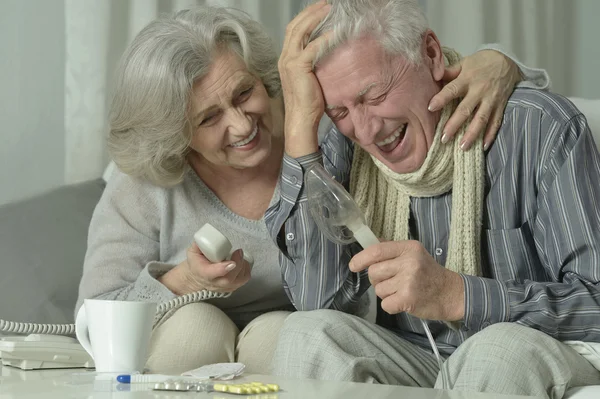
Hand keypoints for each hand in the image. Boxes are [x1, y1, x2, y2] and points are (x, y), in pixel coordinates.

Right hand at [159, 243, 250, 294]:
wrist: (197, 278)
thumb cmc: (196, 263)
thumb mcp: (193, 252)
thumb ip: (198, 244)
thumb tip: (206, 236)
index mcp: (203, 273)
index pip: (211, 273)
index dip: (222, 268)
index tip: (232, 262)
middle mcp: (214, 283)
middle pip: (229, 279)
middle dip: (238, 264)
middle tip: (239, 251)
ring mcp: (223, 287)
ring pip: (238, 281)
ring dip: (243, 267)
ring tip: (240, 255)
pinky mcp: (231, 288)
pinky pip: (243, 281)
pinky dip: (246, 271)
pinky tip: (243, 262)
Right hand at [278, 0, 331, 157]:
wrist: (300, 120)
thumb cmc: (308, 104)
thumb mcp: (310, 78)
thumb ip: (314, 64)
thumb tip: (328, 53)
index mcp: (286, 59)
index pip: (294, 31)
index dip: (306, 17)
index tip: (320, 9)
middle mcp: (285, 57)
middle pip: (295, 26)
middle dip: (311, 12)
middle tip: (326, 4)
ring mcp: (289, 62)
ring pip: (301, 31)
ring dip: (316, 18)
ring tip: (330, 10)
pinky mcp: (298, 68)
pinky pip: (313, 47)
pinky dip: (324, 37)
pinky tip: (336, 32)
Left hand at [349, 240, 464, 320]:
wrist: (451, 294)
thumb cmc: (429, 274)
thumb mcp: (414, 254)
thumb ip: (392, 250)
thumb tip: (368, 245)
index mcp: (409, 248)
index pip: (376, 251)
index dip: (361, 258)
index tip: (353, 265)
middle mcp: (409, 262)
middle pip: (374, 272)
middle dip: (376, 279)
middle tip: (391, 281)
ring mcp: (409, 281)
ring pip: (378, 289)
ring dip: (386, 293)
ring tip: (402, 291)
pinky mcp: (408, 299)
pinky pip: (385, 304)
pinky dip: (391, 305)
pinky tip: (404, 301)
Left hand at [428, 50, 520, 150]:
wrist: (508, 59)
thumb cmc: (482, 62)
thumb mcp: (465, 62)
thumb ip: (449, 72)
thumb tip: (433, 75)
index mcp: (468, 79)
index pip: (453, 89)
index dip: (442, 98)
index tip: (431, 108)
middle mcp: (480, 91)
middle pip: (466, 109)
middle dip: (454, 125)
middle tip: (444, 138)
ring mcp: (491, 100)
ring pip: (481, 119)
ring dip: (472, 134)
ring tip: (462, 147)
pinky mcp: (501, 105)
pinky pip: (496, 122)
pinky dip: (490, 135)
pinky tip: (483, 146)